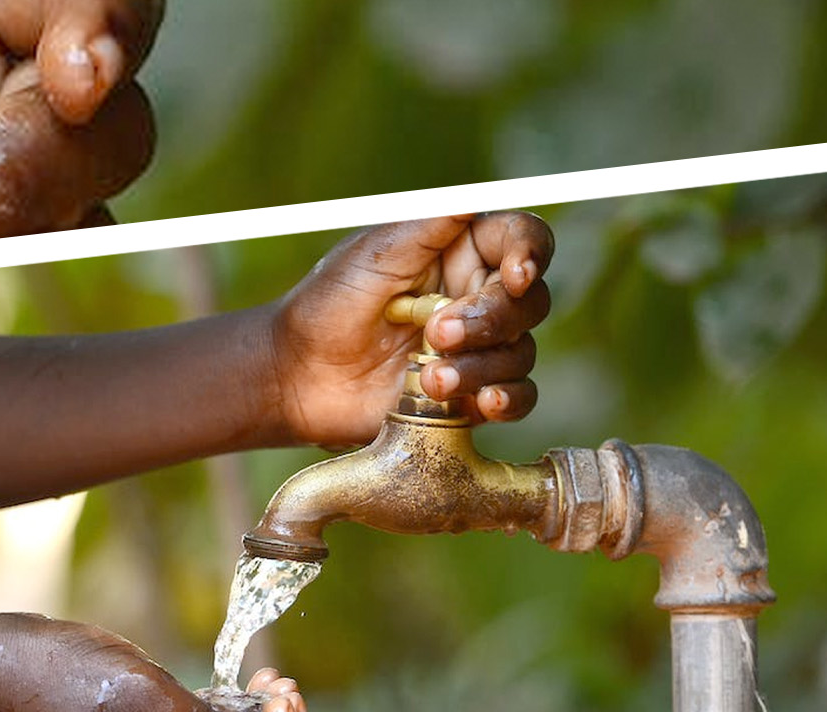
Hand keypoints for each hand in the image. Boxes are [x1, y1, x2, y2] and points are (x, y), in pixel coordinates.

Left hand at [269, 212, 555, 449]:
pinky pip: (516, 397)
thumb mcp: (373, 255)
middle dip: (490, 318)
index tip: (515, 274)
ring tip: (431, 378)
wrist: (295, 373)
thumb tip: (475, 195)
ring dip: (482, 365)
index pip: (521, 239)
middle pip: (528, 301)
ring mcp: (475, 347)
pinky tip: (481, 402)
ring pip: (520, 352)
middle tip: (438, 333)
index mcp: (461, 252)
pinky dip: (506, 400)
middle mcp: (475, 297)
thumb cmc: (327, 304)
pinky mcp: (467, 393)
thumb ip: (429, 225)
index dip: (531, 253)